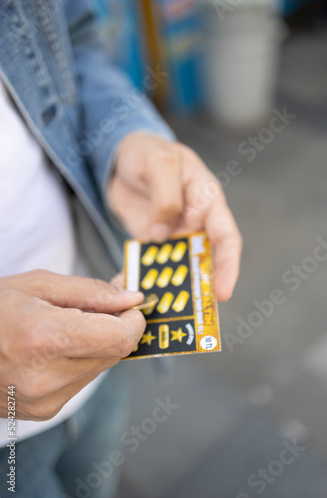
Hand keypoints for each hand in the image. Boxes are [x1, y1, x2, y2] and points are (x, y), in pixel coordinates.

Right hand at [0, 270, 144, 419]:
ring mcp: (42, 401)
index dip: (134, 320)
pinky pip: (81, 382)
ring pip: (100, 368)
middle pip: (114, 354)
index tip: (131, 306)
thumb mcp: (39, 285)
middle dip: (114, 328)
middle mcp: (44, 377)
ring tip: (64, 327)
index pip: (119, 338)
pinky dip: (79, 362)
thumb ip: (92, 292)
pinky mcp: (41, 411)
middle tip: (97, 309)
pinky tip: (54, 348)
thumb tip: (132, 299)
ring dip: (96, 345)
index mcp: (43, 337)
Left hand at [108, 132, 241, 300]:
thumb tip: (162, 235)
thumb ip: (165, 197)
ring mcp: (171, 234)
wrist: (119, 156)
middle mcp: (194, 222)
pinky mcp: (150, 240)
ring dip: (166, 286)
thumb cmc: (148, 151)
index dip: (227, 266)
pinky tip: (125, 285)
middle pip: (203, 260)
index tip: (222, 292)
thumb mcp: (159, 163)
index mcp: (207, 201)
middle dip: (197, 287)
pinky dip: (139, 275)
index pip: (225, 237)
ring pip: (175, 266)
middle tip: (188, 313)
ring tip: (152, 304)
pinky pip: (149, 261)